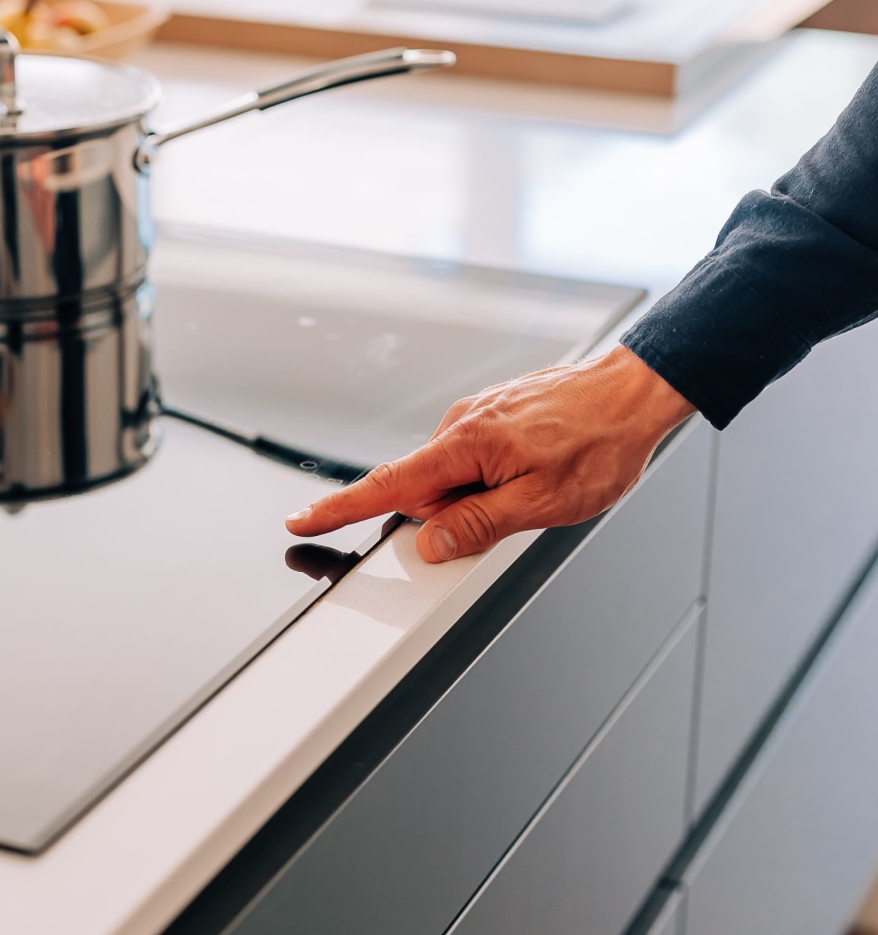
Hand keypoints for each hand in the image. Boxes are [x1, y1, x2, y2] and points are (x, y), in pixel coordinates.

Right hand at [285, 346, 694, 562]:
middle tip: (512, 512)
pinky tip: (535, 470)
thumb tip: (429, 543)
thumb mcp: (543, 503)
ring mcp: (477, 415)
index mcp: (466, 444)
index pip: (387, 485)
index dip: (340, 508)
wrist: (634, 391)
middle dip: (450, 514)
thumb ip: (479, 525)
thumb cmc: (599, 442)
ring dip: (479, 495)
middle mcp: (462, 423)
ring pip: (452, 476)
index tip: (300, 518)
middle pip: (425, 489)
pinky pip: (472, 458)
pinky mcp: (494, 414)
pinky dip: (490, 476)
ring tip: (537, 486)